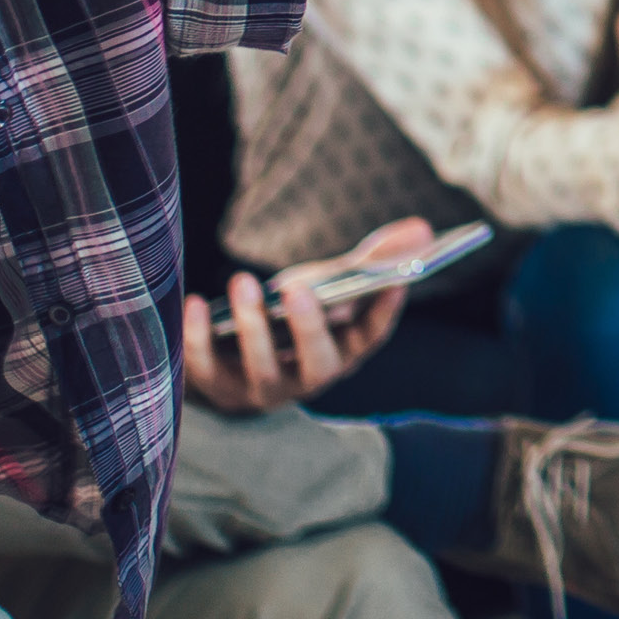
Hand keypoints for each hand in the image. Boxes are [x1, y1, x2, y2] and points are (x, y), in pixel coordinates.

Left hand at [177, 216, 436, 412]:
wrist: (230, 368)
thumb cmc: (289, 319)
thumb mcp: (328, 288)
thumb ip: (370, 261)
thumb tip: (423, 229)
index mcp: (340, 353)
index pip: (369, 339)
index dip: (383, 313)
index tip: (396, 282)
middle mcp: (305, 378)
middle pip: (315, 362)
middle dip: (308, 328)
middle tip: (297, 289)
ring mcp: (260, 389)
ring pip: (260, 367)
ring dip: (252, 326)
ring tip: (243, 282)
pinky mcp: (215, 388)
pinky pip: (206, 368)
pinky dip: (198, 337)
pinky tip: (194, 303)